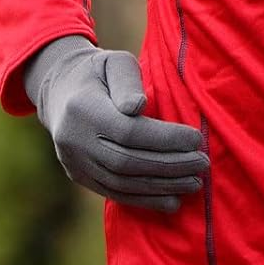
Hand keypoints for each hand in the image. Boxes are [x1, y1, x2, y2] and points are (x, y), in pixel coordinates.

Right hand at [23, 36, 208, 211]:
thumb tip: (138, 106)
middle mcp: (74, 140)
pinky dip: (144, 200)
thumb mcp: (115, 62)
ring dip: (161, 187)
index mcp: (83, 108)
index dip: (165, 139)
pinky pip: (114, 194)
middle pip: (127, 162)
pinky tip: (172, 202)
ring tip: (194, 183)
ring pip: (122, 183)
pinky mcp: (79, 176)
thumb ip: (127, 81)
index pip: (129, 132)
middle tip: (202, 164)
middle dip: (170, 166)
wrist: (61, 91)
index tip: (197, 139)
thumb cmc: (100, 72)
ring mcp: (74, 162)